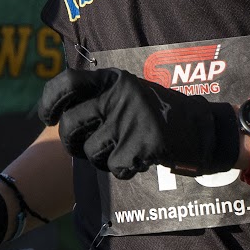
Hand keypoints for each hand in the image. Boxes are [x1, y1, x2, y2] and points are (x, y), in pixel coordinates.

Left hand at [37, 67, 240, 180]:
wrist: (201, 129)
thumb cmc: (156, 112)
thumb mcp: (127, 92)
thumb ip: (98, 97)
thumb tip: (60, 114)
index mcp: (113, 78)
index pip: (67, 83)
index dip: (49, 102)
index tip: (48, 117)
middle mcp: (120, 95)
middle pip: (70, 125)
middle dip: (70, 143)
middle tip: (81, 146)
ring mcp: (132, 119)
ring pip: (90, 152)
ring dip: (100, 159)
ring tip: (119, 151)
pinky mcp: (144, 143)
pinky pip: (115, 168)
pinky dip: (123, 170)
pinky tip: (138, 160)